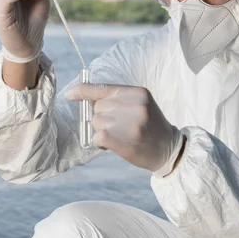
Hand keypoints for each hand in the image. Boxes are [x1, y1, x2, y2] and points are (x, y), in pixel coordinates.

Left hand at [65, 84, 184, 175]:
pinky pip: (98, 136)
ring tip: (121, 136)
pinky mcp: (124, 139)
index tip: (70, 94)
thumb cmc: (150, 127)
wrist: (168, 149)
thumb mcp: (140, 105)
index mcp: (138, 92)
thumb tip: (86, 98)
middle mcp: (135, 105)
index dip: (83, 90)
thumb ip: (117, 100)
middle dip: (102, 118)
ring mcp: (130, 123)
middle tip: (119, 128)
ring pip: (97, 122)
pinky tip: (111, 145)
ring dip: (102, 131)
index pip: (104, 88)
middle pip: (98, 107)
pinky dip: (99, 142)